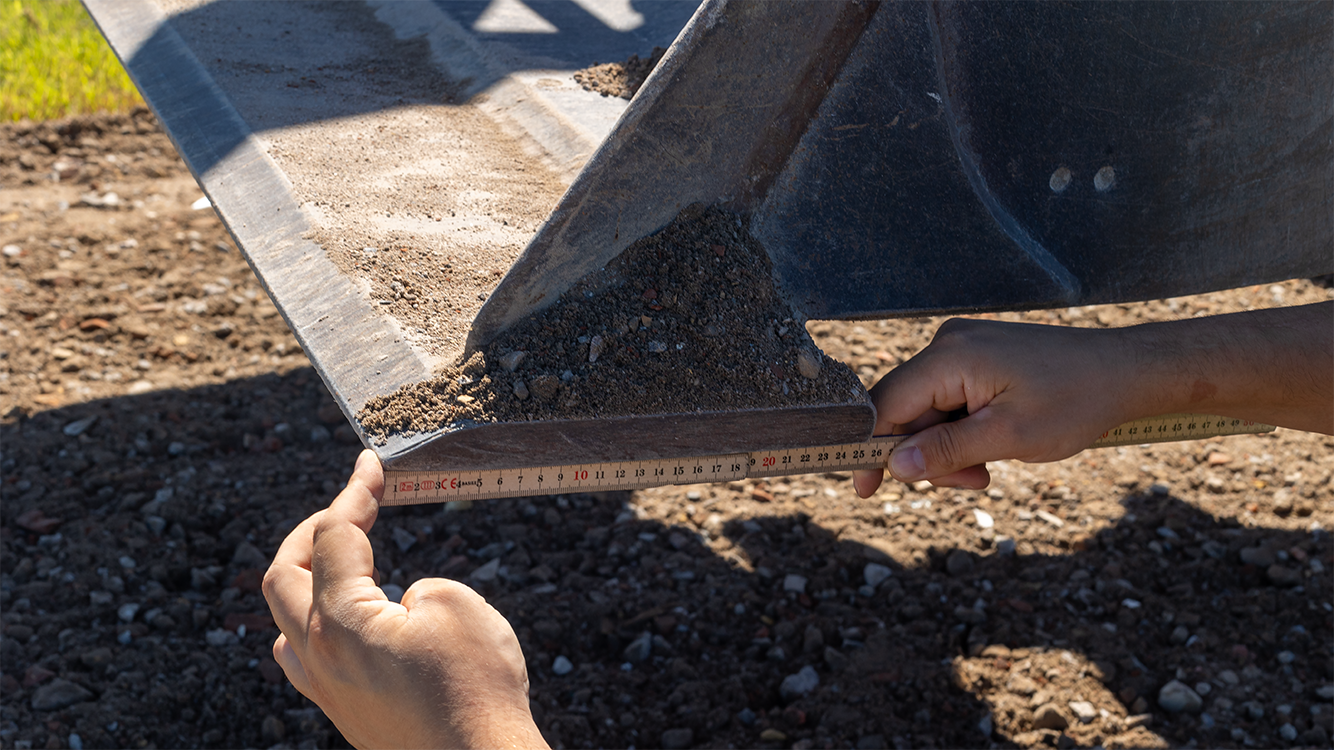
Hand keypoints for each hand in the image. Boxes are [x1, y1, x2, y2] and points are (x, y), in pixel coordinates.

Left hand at [263, 450, 548, 749]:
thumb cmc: (475, 691)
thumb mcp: (458, 607)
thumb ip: (419, 588)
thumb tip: (402, 603)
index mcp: (339, 622)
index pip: (334, 537)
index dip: (354, 493)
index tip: (370, 466)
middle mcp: (319, 657)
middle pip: (284, 577)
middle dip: (313, 532)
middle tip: (352, 507)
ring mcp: (328, 692)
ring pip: (286, 624)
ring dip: (307, 582)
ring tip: (344, 562)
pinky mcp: (347, 716)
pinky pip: (308, 661)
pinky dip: (320, 626)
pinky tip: (353, 624)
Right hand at [852, 318, 1131, 495]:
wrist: (1125, 373)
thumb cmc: (1075, 400)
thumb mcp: (1008, 437)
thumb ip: (946, 451)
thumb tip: (894, 466)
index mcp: (950, 357)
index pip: (886, 405)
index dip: (872, 448)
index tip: (867, 490)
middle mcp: (948, 345)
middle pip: (907, 411)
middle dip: (930, 455)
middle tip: (973, 481)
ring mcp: (963, 349)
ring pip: (929, 412)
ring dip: (949, 449)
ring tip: (988, 469)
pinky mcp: (977, 359)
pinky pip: (949, 402)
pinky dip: (963, 432)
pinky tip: (991, 446)